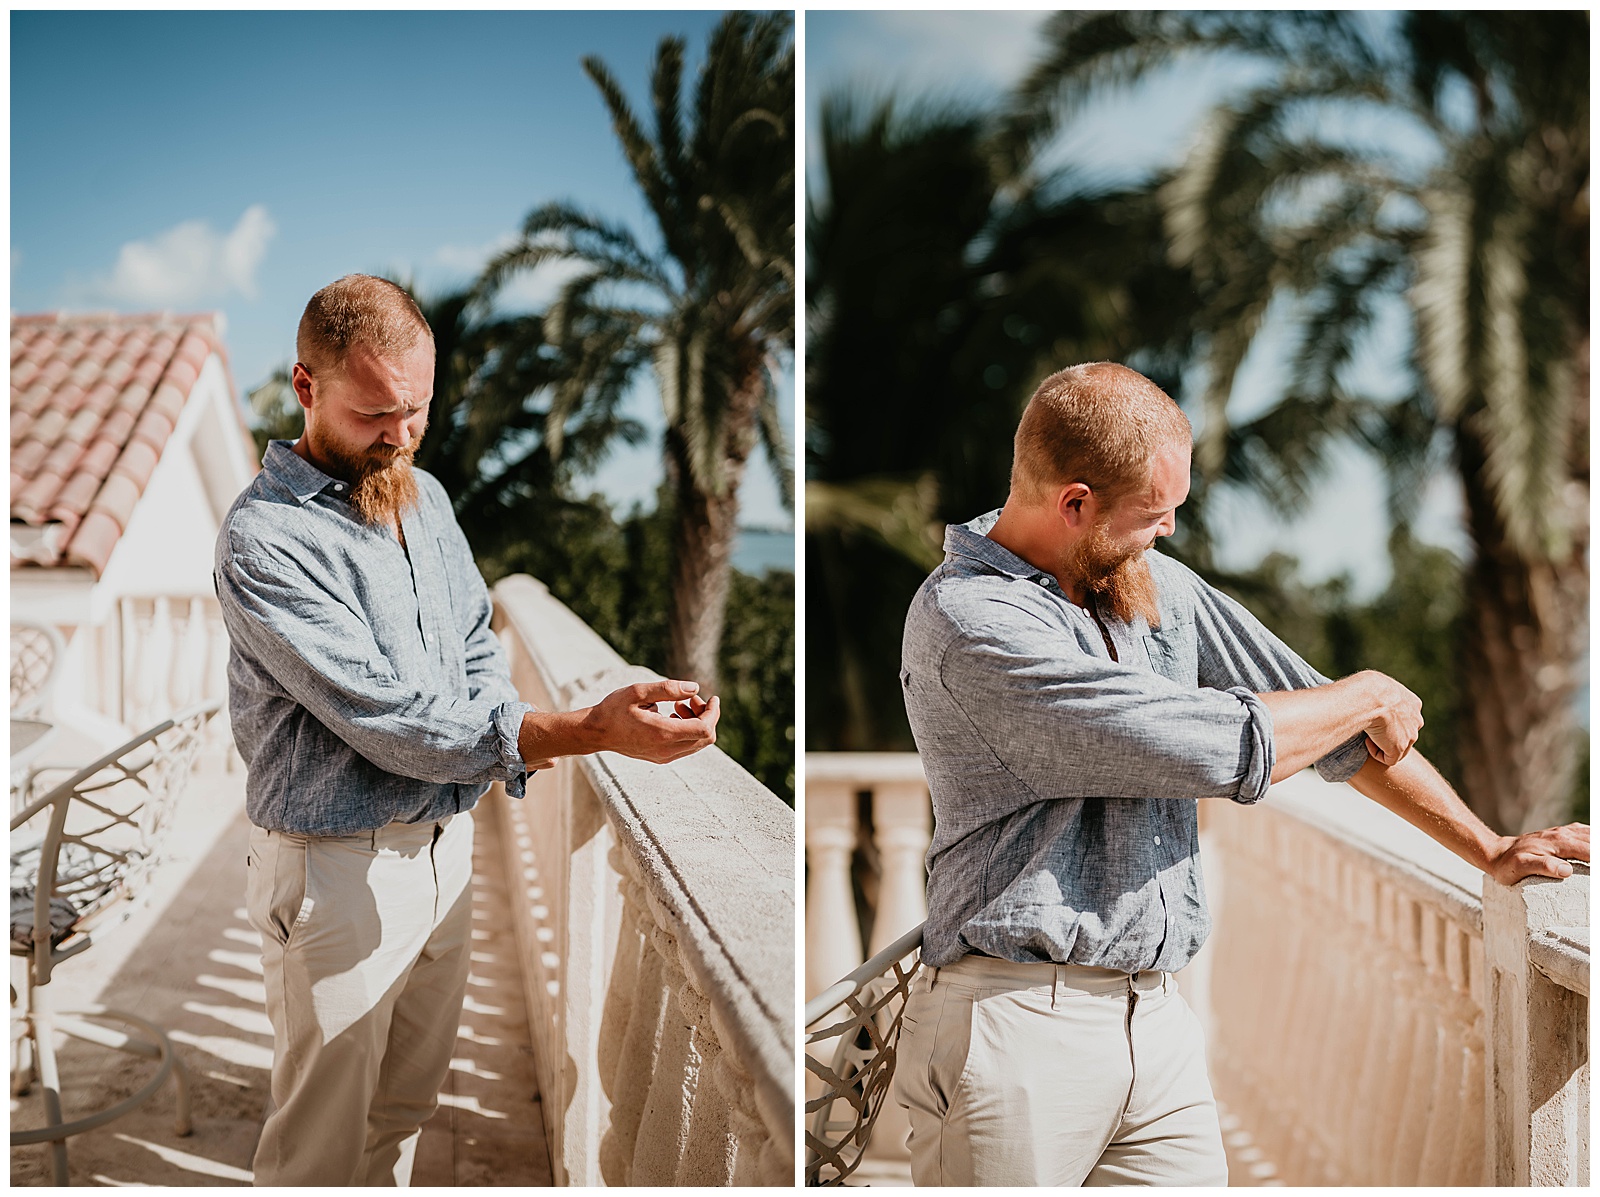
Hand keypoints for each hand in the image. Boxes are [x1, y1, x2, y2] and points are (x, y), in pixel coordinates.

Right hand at [584, 679, 718, 763]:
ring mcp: (664, 756)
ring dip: (697, 722)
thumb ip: (668, 689)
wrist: (596, 732)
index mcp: (663, 733)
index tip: (712, 697)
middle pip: (706, 738)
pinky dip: (688, 730)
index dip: (713, 712)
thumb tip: (695, 688)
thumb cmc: (614, 709)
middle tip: (690, 699)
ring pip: (697, 743)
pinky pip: (686, 746)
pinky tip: (672, 715)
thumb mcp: (638, 692)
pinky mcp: (661, 757)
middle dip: (706, 716)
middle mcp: (667, 750)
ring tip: (679, 705)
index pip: (704, 729)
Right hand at [1353, 670, 1423, 765]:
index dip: (1390, 722)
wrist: (1369, 697)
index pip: (1405, 718)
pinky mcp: (1399, 748)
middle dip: (1388, 735)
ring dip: (1381, 744)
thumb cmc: (1367, 688)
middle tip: (1370, 730)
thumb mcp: (1378, 686)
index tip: (1374, 718)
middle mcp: (1416, 720)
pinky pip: (1388, 758)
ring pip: (1397, 748)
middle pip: (1404, 735)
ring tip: (1366, 734)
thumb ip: (1381, 695)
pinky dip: (1376, 752)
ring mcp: (1410, 735)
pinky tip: (1366, 741)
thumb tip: (1368, 697)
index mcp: (1413, 704)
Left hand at [1485, 822, 1590, 885]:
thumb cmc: (1508, 864)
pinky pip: (1588, 833)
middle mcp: (1565, 834)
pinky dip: (1594, 839)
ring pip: (1593, 835)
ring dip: (1597, 846)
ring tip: (1599, 859)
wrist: (1497, 852)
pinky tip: (1594, 844)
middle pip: (1595, 842)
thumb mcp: (1521, 867)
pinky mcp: (1564, 834)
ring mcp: (1565, 832)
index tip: (1599, 877)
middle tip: (1599, 874)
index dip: (1599, 861)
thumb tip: (1566, 870)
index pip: (1592, 852)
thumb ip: (1543, 867)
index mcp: (1559, 842)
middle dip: (1599, 853)